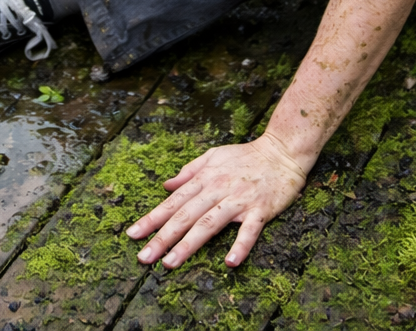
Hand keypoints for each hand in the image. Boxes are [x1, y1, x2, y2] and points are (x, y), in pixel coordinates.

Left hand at [125, 134, 308, 267]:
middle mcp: (218, 189)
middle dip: (163, 237)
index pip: (173, 202)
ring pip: (209, 224)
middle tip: (144, 257)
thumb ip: (189, 171)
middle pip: (186, 216)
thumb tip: (166, 185)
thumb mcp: (213, 156)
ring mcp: (239, 200)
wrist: (282, 151)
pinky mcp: (260, 209)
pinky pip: (249, 230)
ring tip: (170, 263)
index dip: (152, 218)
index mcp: (205, 178)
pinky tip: (230, 262)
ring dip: (189, 244)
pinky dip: (240, 245)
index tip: (133, 234)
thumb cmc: (245, 156)